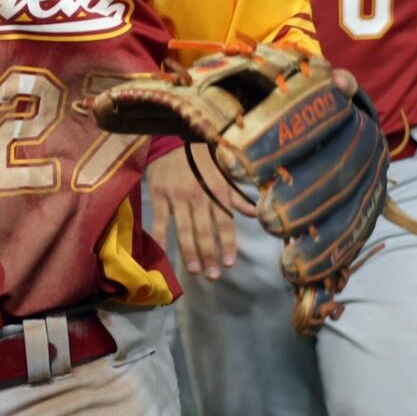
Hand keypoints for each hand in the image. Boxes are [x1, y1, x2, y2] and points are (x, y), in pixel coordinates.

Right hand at [148, 143, 256, 280]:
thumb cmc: (199, 159)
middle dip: (209, 255)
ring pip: (184, 229)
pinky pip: (160, 220)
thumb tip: (256, 213)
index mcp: (217, 191)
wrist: (171, 139)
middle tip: (212, 276)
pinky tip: (163, 252)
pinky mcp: (159, 195)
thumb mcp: (222, 174)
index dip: (227, 244)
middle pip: (205, 231)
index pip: (224, 223)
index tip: (228, 264)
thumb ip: (236, 196)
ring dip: (189, 252)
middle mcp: (199, 195)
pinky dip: (161, 236)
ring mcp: (177, 196)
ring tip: (194, 270)